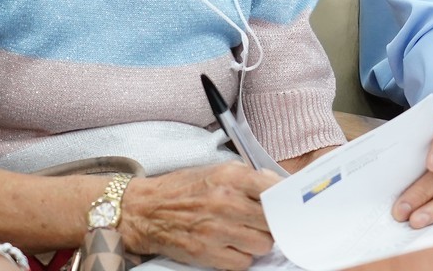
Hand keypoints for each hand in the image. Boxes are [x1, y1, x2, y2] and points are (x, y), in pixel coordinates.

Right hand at [118, 163, 274, 270]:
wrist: (145, 210)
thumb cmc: (182, 189)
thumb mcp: (216, 171)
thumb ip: (248, 177)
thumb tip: (275, 186)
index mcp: (230, 177)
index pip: (274, 190)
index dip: (284, 199)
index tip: (287, 203)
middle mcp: (226, 202)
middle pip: (272, 220)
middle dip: (270, 222)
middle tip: (263, 220)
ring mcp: (217, 230)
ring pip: (263, 244)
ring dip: (258, 241)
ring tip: (246, 234)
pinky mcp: (208, 253)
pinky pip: (244, 263)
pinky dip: (242, 258)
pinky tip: (232, 246)